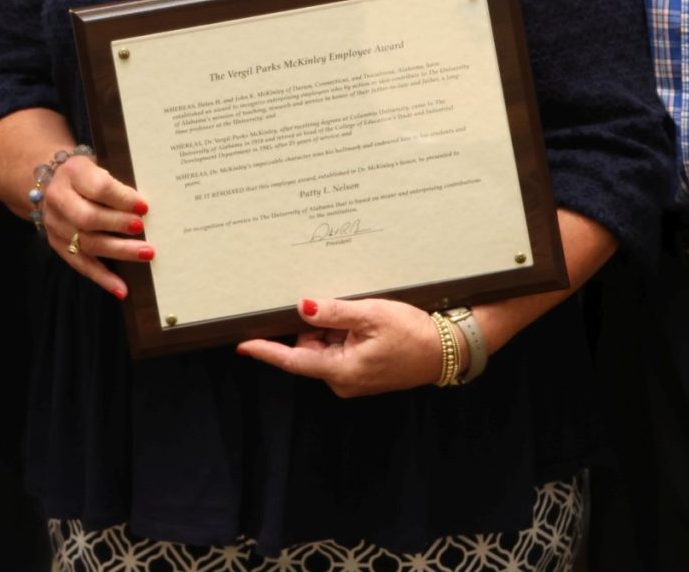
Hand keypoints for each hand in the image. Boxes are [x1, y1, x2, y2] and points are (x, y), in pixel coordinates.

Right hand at [40, 155, 149, 298]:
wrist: (52, 180)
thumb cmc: (88, 173)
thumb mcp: (100, 165)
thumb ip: (118, 182)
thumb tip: (147, 208)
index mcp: (73, 172)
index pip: (98, 187)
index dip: (122, 198)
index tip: (144, 207)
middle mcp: (58, 198)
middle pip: (88, 217)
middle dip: (118, 224)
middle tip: (142, 229)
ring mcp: (55, 224)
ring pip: (87, 243)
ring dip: (118, 251)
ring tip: (146, 254)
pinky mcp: (57, 245)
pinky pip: (80, 264)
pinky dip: (102, 278)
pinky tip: (121, 289)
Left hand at [235, 296, 444, 397]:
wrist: (446, 350)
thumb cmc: (412, 334)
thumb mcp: (371, 315)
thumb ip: (334, 312)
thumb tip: (302, 307)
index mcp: (341, 370)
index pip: (293, 360)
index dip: (266, 351)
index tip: (242, 345)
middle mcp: (342, 380)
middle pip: (309, 348)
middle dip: (318, 325)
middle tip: (348, 310)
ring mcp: (352, 378)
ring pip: (325, 346)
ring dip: (335, 328)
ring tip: (365, 318)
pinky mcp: (362, 372)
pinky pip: (340, 349)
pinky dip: (346, 334)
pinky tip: (367, 325)